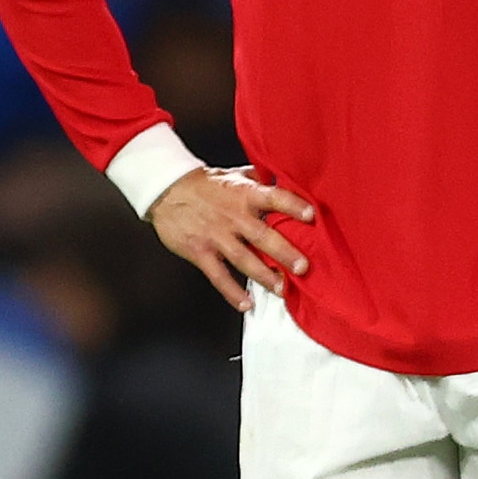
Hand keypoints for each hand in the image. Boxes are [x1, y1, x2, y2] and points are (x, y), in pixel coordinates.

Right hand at [149, 166, 314, 310]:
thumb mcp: (233, 175)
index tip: (311, 215)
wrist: (166, 191)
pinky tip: (246, 304)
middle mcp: (233, 216)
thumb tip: (284, 176)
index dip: (292, 205)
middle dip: (284, 252)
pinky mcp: (200, 252)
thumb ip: (258, 179)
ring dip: (264, 275)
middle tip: (303, 267)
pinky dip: (232, 292)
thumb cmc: (203, 184)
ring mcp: (216, 236)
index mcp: (244, 194)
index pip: (272, 197)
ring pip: (243, 259)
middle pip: (262, 235)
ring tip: (282, 289)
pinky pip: (218, 276)